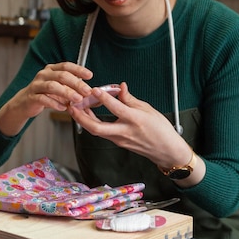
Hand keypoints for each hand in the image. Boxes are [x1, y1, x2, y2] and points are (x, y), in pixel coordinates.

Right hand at [0, 62, 92, 135]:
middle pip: (62, 75)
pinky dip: (54, 103)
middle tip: (86, 91)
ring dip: (67, 93)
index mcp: (51, 70)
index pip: (66, 66)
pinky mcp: (32, 97)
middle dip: (76, 83)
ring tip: (77, 99)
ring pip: (52, 86)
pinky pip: (43, 99)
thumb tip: (89, 90)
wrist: (25, 103)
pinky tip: (62, 107)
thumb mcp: (59, 87)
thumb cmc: (45, 94)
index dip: (78, 69)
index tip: (89, 75)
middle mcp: (43, 75)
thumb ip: (72, 87)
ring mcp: (36, 85)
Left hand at [68, 82, 190, 166]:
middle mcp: (125, 131)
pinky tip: (89, 115)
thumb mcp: (148, 109)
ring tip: (76, 108)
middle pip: (97, 127)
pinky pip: (102, 132)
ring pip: (96, 131)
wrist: (166, 150)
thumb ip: (130, 99)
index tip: (95, 90)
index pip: (116, 108)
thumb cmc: (161, 130)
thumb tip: (120, 87)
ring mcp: (120, 139)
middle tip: (72, 106)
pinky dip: (93, 123)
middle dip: (82, 117)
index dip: (104, 98)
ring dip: (84, 120)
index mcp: (135, 120)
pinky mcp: (118, 142)